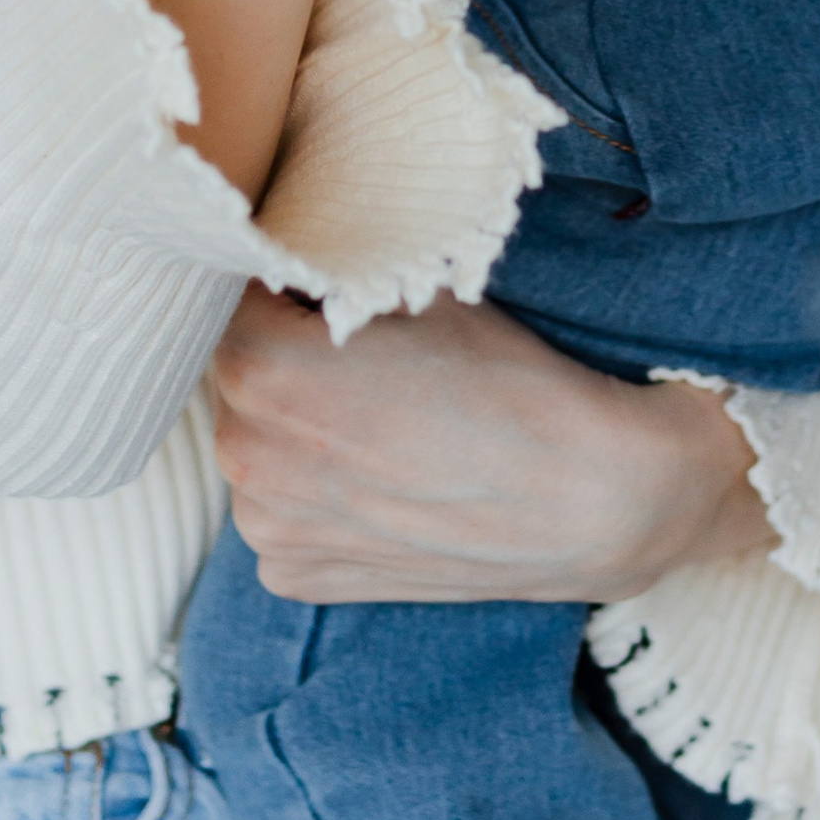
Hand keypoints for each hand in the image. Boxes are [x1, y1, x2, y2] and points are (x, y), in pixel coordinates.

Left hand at [211, 288, 776, 602]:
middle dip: (282, 351)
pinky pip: (284, 511)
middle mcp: (244, 456)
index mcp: (259, 367)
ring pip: (259, 444)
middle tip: (358, 349)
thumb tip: (293, 241)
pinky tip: (380, 478)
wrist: (585, 498)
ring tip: (378, 417)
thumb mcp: (414, 286)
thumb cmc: (505, 379)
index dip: (282, 283)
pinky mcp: (299, 579)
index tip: (323, 284)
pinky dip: (315, 492)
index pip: (234, 296)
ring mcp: (269, 529)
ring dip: (294, 423)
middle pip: (239, 373)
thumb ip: (330, 266)